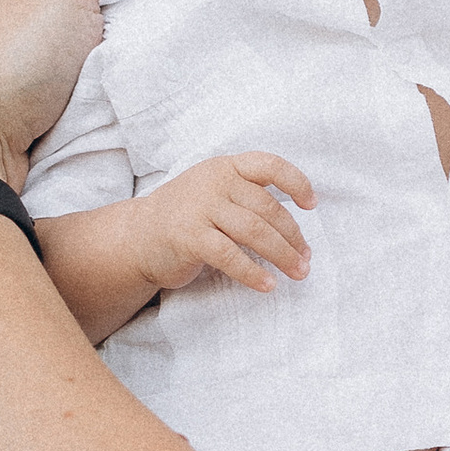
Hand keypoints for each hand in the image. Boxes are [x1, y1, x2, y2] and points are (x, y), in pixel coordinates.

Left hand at [0, 0, 135, 186]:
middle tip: (123, 63)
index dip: (114, 1)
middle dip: (108, 52)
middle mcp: (9, 39)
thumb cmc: (12, 61)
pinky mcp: (16, 131)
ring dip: (99, 92)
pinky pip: (66, 121)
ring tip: (108, 100)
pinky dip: (83, 124)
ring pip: (77, 83)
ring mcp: (10, 87)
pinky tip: (91, 126)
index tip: (135, 19)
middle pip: (82, 38)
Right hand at [124, 152, 314, 295]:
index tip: (312, 205)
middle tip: (306, 259)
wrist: (137, 236)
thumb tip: (294, 228)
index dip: (296, 182)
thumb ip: (247, 196)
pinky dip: (253, 272)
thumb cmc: (186, 218)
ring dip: (282, 255)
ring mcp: (200, 208)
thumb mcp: (215, 192)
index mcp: (225, 167)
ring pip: (254, 231)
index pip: (269, 165)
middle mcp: (214, 182)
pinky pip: (230, 255)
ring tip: (298, 273)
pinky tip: (268, 285)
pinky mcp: (190, 236)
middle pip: (267, 208)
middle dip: (293, 236)